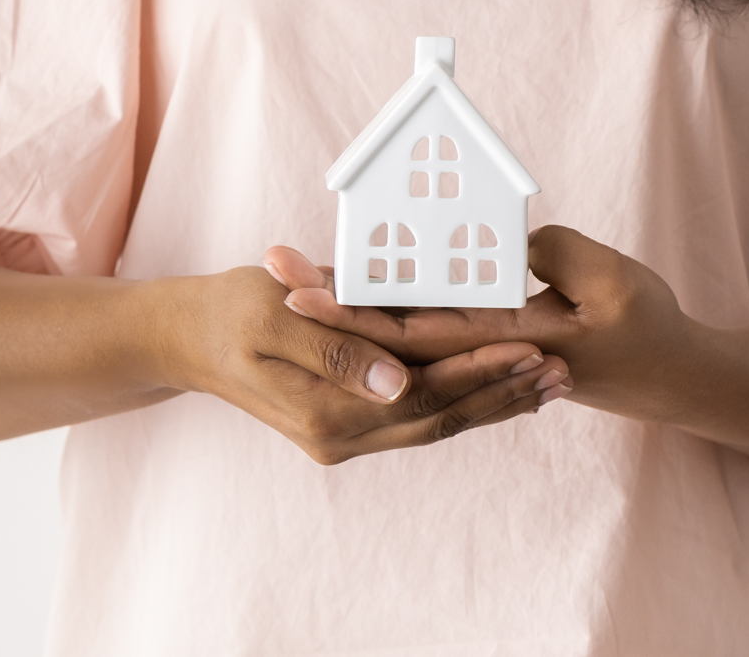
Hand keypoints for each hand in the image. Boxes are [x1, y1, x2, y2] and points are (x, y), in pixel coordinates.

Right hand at [160, 251, 571, 464]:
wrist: (186, 339)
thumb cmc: (226, 312)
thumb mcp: (273, 319)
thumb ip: (336, 350)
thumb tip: (398, 382)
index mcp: (327, 412)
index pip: (423, 397)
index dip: (479, 372)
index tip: (530, 346)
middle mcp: (342, 435)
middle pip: (441, 419)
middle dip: (504, 393)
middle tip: (563, 369)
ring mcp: (347, 432)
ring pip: (436, 423)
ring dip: (495, 402)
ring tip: (552, 380)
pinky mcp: (350, 418)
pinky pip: (418, 414)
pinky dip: (463, 400)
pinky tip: (502, 385)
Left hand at [275, 226, 702, 423]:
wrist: (671, 376)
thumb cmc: (651, 323)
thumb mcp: (618, 281)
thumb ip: (556, 256)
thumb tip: (502, 239)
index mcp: (514, 349)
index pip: (419, 335)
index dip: (359, 314)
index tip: (304, 293)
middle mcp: (487, 366)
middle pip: (391, 345)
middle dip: (331, 315)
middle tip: (275, 278)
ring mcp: (483, 365)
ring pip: (402, 345)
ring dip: (352, 318)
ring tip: (297, 285)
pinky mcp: (485, 354)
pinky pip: (427, 344)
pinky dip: (387, 325)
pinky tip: (354, 302)